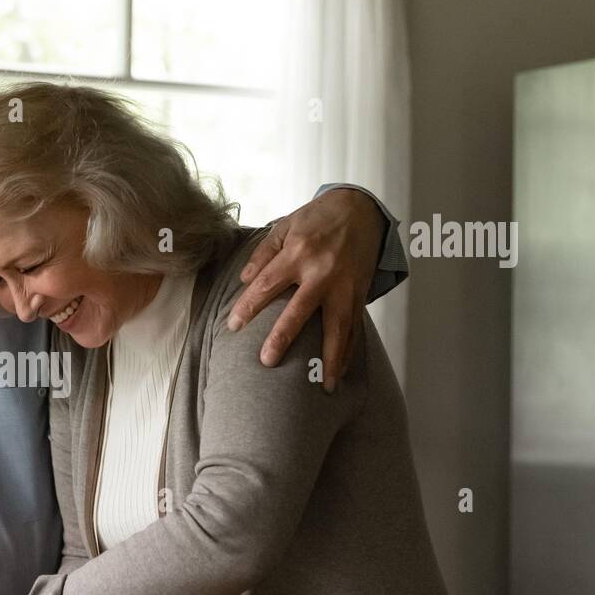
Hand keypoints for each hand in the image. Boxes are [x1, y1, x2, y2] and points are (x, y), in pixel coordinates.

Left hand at [227, 188, 385, 392]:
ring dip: (331, 357)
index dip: (249, 306)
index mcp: (299, 252)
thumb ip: (263, 253)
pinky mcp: (360, 293)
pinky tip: (342, 371)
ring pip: (337, 326)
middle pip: (300, 310)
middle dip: (283, 337)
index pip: (267, 284)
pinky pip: (355, 327)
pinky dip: (349, 350)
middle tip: (267, 362)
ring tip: (326, 385)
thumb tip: (244, 280)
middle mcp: (323, 271)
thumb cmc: (317, 218)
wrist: (361, 209)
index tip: (233, 326)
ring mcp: (345, 285)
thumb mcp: (286, 226)